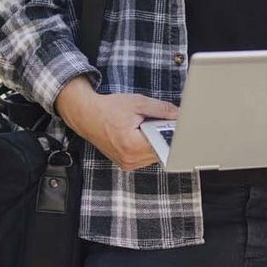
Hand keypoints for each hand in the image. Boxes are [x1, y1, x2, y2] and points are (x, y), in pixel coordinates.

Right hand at [57, 78, 177, 171]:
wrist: (87, 115)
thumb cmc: (108, 109)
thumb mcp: (138, 103)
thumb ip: (161, 109)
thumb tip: (179, 115)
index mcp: (132, 145)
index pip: (164, 144)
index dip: (171, 133)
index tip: (174, 125)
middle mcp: (129, 159)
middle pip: (160, 151)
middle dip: (162, 136)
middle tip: (154, 122)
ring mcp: (127, 164)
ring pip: (154, 155)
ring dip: (154, 141)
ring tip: (143, 128)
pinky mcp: (125, 164)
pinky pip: (145, 157)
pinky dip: (146, 146)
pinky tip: (139, 134)